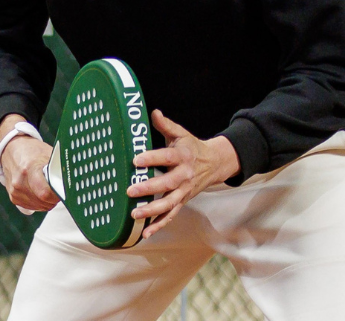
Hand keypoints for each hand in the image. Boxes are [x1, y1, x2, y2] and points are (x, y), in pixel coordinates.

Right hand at [0, 120, 60, 212]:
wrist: (12, 148)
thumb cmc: (33, 151)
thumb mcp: (49, 154)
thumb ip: (59, 168)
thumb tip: (77, 179)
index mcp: (29, 169)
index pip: (45, 193)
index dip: (58, 194)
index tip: (63, 189)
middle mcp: (19, 182)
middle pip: (44, 202)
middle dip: (54, 198)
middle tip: (58, 187)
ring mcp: (15, 191)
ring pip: (40, 206)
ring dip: (47, 201)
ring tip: (48, 187)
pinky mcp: (14, 197)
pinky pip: (32, 206)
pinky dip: (39, 202)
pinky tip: (39, 190)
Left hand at [124, 110, 240, 230]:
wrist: (214, 164)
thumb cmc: (191, 147)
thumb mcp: (180, 134)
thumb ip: (165, 125)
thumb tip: (153, 112)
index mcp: (182, 156)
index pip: (166, 157)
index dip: (151, 158)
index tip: (135, 160)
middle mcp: (184, 176)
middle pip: (167, 184)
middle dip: (149, 188)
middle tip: (130, 190)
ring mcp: (184, 191)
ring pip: (169, 203)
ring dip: (152, 210)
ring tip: (134, 213)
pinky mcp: (183, 201)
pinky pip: (171, 215)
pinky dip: (159, 225)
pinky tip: (145, 233)